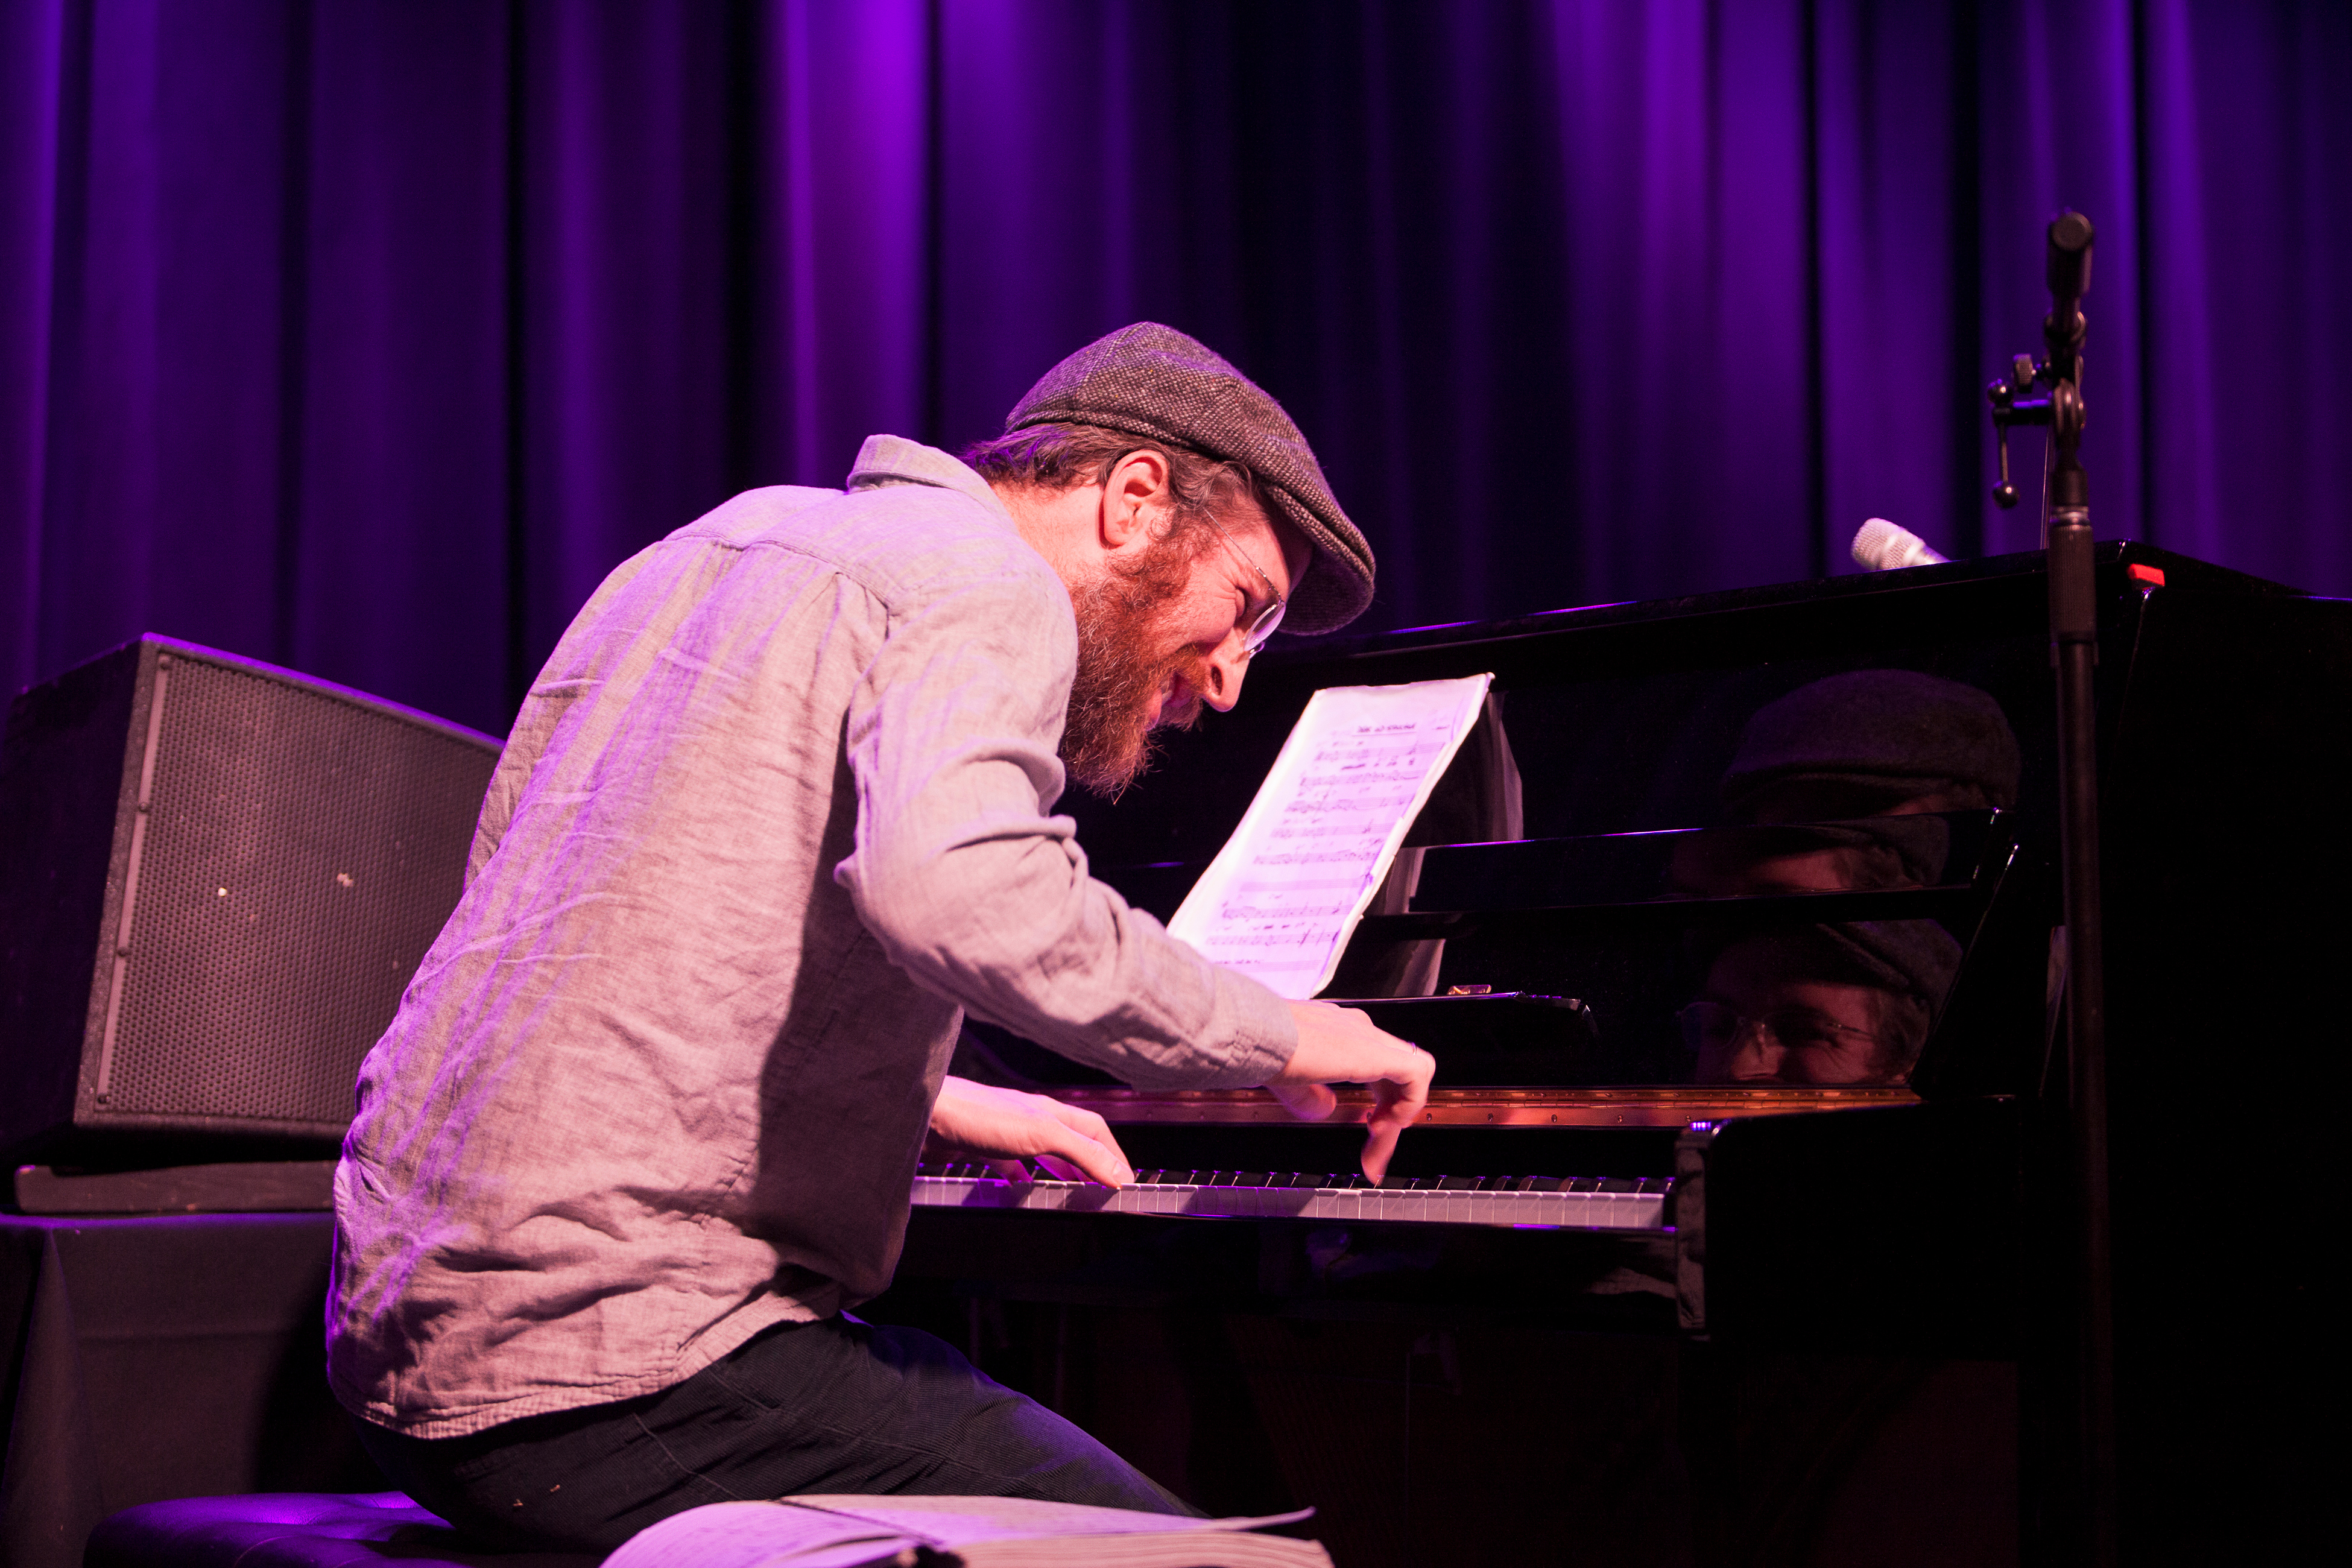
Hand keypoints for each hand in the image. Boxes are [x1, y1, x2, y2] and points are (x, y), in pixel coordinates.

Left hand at [925, 1075, 1134, 1186]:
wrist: (927, 1114)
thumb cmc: (981, 1116)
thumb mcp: (1043, 1134)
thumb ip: (1082, 1153)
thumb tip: (1117, 1173)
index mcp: (1052, 1112)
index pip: (1095, 1131)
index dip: (1114, 1155)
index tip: (1125, 1180)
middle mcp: (1032, 1118)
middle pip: (1072, 1141)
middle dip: (1091, 1163)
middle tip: (1104, 1189)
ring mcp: (1007, 1132)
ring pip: (1044, 1153)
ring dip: (1061, 1172)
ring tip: (1072, 1192)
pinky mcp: (983, 1147)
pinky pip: (1010, 1165)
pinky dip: (1022, 1179)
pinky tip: (1021, 1190)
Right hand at [1268, 1000, 1434, 1181]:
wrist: (1253, 1033)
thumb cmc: (1258, 1047)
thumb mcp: (1289, 1080)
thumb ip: (1310, 1095)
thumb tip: (1327, 1108)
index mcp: (1337, 1033)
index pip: (1375, 1068)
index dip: (1378, 1103)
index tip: (1368, 1133)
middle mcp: (1357, 1030)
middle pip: (1395, 1074)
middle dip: (1390, 1115)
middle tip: (1375, 1148)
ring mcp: (1368, 1037)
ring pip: (1410, 1074)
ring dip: (1400, 1113)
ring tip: (1379, 1139)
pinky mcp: (1376, 1052)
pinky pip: (1418, 1073)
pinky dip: (1410, 1102)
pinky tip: (1386, 1123)